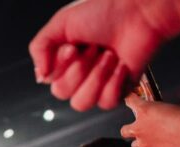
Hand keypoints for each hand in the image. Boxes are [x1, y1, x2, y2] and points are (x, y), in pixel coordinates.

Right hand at [29, 0, 166, 109]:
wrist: (139, 12)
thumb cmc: (105, 11)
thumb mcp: (61, 22)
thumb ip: (39, 47)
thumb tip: (40, 76)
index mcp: (64, 59)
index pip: (49, 80)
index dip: (60, 67)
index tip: (73, 47)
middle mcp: (79, 74)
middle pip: (62, 93)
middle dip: (79, 69)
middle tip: (94, 48)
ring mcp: (99, 85)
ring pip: (82, 103)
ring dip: (96, 77)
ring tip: (109, 55)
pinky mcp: (119, 91)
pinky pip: (106, 102)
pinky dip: (114, 82)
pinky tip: (122, 64)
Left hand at [121, 95, 179, 146]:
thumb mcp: (179, 108)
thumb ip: (165, 112)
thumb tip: (165, 115)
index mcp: (146, 110)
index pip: (130, 101)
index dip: (130, 99)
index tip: (130, 99)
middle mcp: (140, 128)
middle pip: (124, 130)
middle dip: (131, 129)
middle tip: (140, 128)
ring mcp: (144, 145)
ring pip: (136, 145)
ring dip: (143, 142)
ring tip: (157, 141)